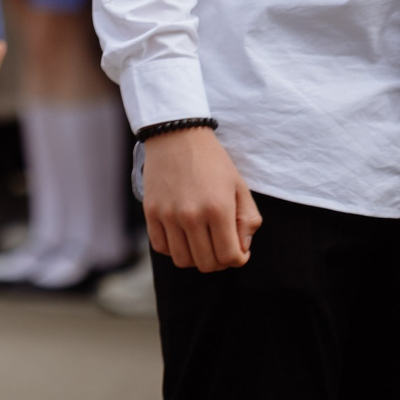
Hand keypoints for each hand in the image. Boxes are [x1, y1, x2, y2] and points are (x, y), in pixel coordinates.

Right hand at [142, 125, 259, 272]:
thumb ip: (248, 221)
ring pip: (183, 260)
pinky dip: (174, 248)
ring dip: (196, 257)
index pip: (230, 257)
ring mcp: (168, 215)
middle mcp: (192, 216)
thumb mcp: (240, 187)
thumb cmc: (213, 162)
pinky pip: (161, 247)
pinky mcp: (151, 212)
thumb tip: (242, 249)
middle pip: (207, 263)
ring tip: (201, 243)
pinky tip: (182, 236)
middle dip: (219, 261)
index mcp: (219, 210)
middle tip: (220, 246)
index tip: (238, 250)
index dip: (238, 259)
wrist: (177, 136)